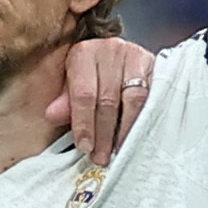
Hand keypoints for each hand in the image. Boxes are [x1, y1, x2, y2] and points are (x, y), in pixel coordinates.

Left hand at [48, 39, 153, 166]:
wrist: (113, 55)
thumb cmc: (89, 74)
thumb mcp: (70, 85)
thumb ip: (65, 103)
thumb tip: (53, 116)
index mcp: (84, 53)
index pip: (84, 94)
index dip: (84, 123)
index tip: (85, 147)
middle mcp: (111, 50)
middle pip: (108, 99)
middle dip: (104, 133)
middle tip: (101, 156)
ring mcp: (135, 55)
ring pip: (134, 99)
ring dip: (126, 130)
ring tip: (119, 151)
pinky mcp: (155, 65)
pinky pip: (153, 96)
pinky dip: (145, 119)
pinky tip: (138, 136)